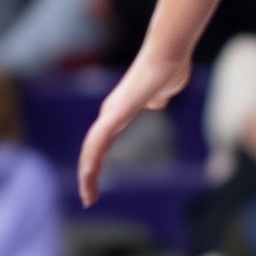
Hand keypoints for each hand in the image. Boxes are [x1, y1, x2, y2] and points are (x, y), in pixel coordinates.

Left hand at [78, 40, 191, 203]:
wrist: (168, 55)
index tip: (96, 184)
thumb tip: (156, 102)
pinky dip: (91, 159)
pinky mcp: (115, 113)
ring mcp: (110, 114)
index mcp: (118, 114)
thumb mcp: (161, 93)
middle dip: (88, 177)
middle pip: (92, 151)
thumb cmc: (167, 69)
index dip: (97, 164)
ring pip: (91, 150)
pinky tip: (88, 175)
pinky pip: (98, 140)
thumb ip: (155, 100)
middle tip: (88, 199)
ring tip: (87, 197)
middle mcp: (109, 115)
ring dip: (87, 175)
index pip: (102, 144)